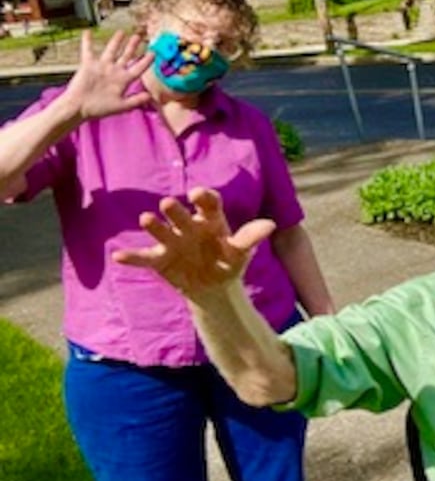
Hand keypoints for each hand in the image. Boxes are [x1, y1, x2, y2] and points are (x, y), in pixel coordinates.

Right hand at [60, 29, 153, 121]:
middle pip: (126, 56)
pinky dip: (87, 41)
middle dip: (132, 46)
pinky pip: (87, 50)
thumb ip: (136, 100)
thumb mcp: (121, 106)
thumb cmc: (99, 109)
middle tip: (138, 36)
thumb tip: (150, 96)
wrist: (79, 108)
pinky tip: (87, 32)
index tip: (153, 52)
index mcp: (123, 80)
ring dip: (116, 41)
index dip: (146, 61)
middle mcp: (114, 71)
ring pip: (111, 51)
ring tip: (121, 32)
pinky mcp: (88, 65)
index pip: (138, 68)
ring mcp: (102, 67)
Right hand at [112, 188, 275, 296]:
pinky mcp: (159, 259)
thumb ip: (251, 238)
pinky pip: (144, 257)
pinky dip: (132, 257)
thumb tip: (270, 224)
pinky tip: (118, 256)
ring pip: (161, 231)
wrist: (215, 286)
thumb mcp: (241, 252)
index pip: (208, 204)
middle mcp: (189, 226)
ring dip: (154, 225)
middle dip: (175, 210)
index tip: (197, 194)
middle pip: (181, 215)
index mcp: (211, 220)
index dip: (203, 197)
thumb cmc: (229, 262)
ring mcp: (172, 241)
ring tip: (145, 218)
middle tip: (168, 203)